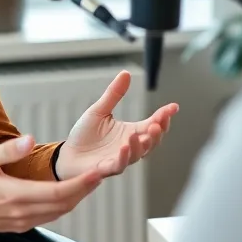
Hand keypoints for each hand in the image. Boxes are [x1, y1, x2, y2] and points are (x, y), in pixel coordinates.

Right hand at [0, 136, 102, 241]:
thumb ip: (7, 150)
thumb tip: (28, 139)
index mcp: (15, 195)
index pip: (59, 192)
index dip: (83, 183)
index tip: (98, 172)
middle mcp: (22, 213)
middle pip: (65, 204)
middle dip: (87, 189)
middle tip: (102, 173)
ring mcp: (22, 222)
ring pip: (60, 212)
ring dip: (77, 197)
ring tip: (91, 181)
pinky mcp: (21, 225)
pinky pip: (50, 216)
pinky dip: (64, 204)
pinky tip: (70, 193)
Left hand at [54, 70, 178, 179]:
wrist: (68, 154)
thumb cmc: (85, 135)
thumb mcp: (100, 110)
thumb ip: (114, 94)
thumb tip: (126, 73)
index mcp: (131, 132)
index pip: (152, 124)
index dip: (164, 117)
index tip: (173, 107)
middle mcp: (130, 147)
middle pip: (151, 142)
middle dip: (157, 133)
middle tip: (158, 123)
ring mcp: (120, 159)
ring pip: (137, 155)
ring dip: (141, 145)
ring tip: (138, 134)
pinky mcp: (106, 168)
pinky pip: (119, 165)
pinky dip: (123, 156)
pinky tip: (124, 146)